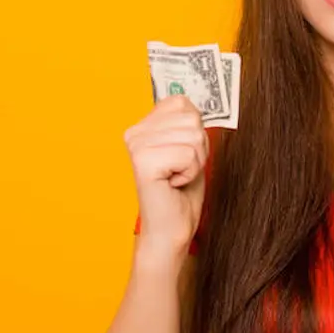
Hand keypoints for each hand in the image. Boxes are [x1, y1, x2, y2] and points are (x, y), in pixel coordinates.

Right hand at [123, 95, 207, 261]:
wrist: (170, 230)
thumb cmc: (181, 193)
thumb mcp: (189, 149)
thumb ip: (189, 124)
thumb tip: (197, 103)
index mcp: (142, 126)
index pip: (182, 102)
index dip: (195, 130)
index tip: (182, 154)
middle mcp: (134, 132)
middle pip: (191, 118)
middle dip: (198, 147)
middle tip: (181, 170)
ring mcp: (136, 145)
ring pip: (193, 135)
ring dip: (195, 161)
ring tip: (177, 177)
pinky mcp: (143, 161)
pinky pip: (189, 154)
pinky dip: (190, 172)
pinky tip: (173, 184)